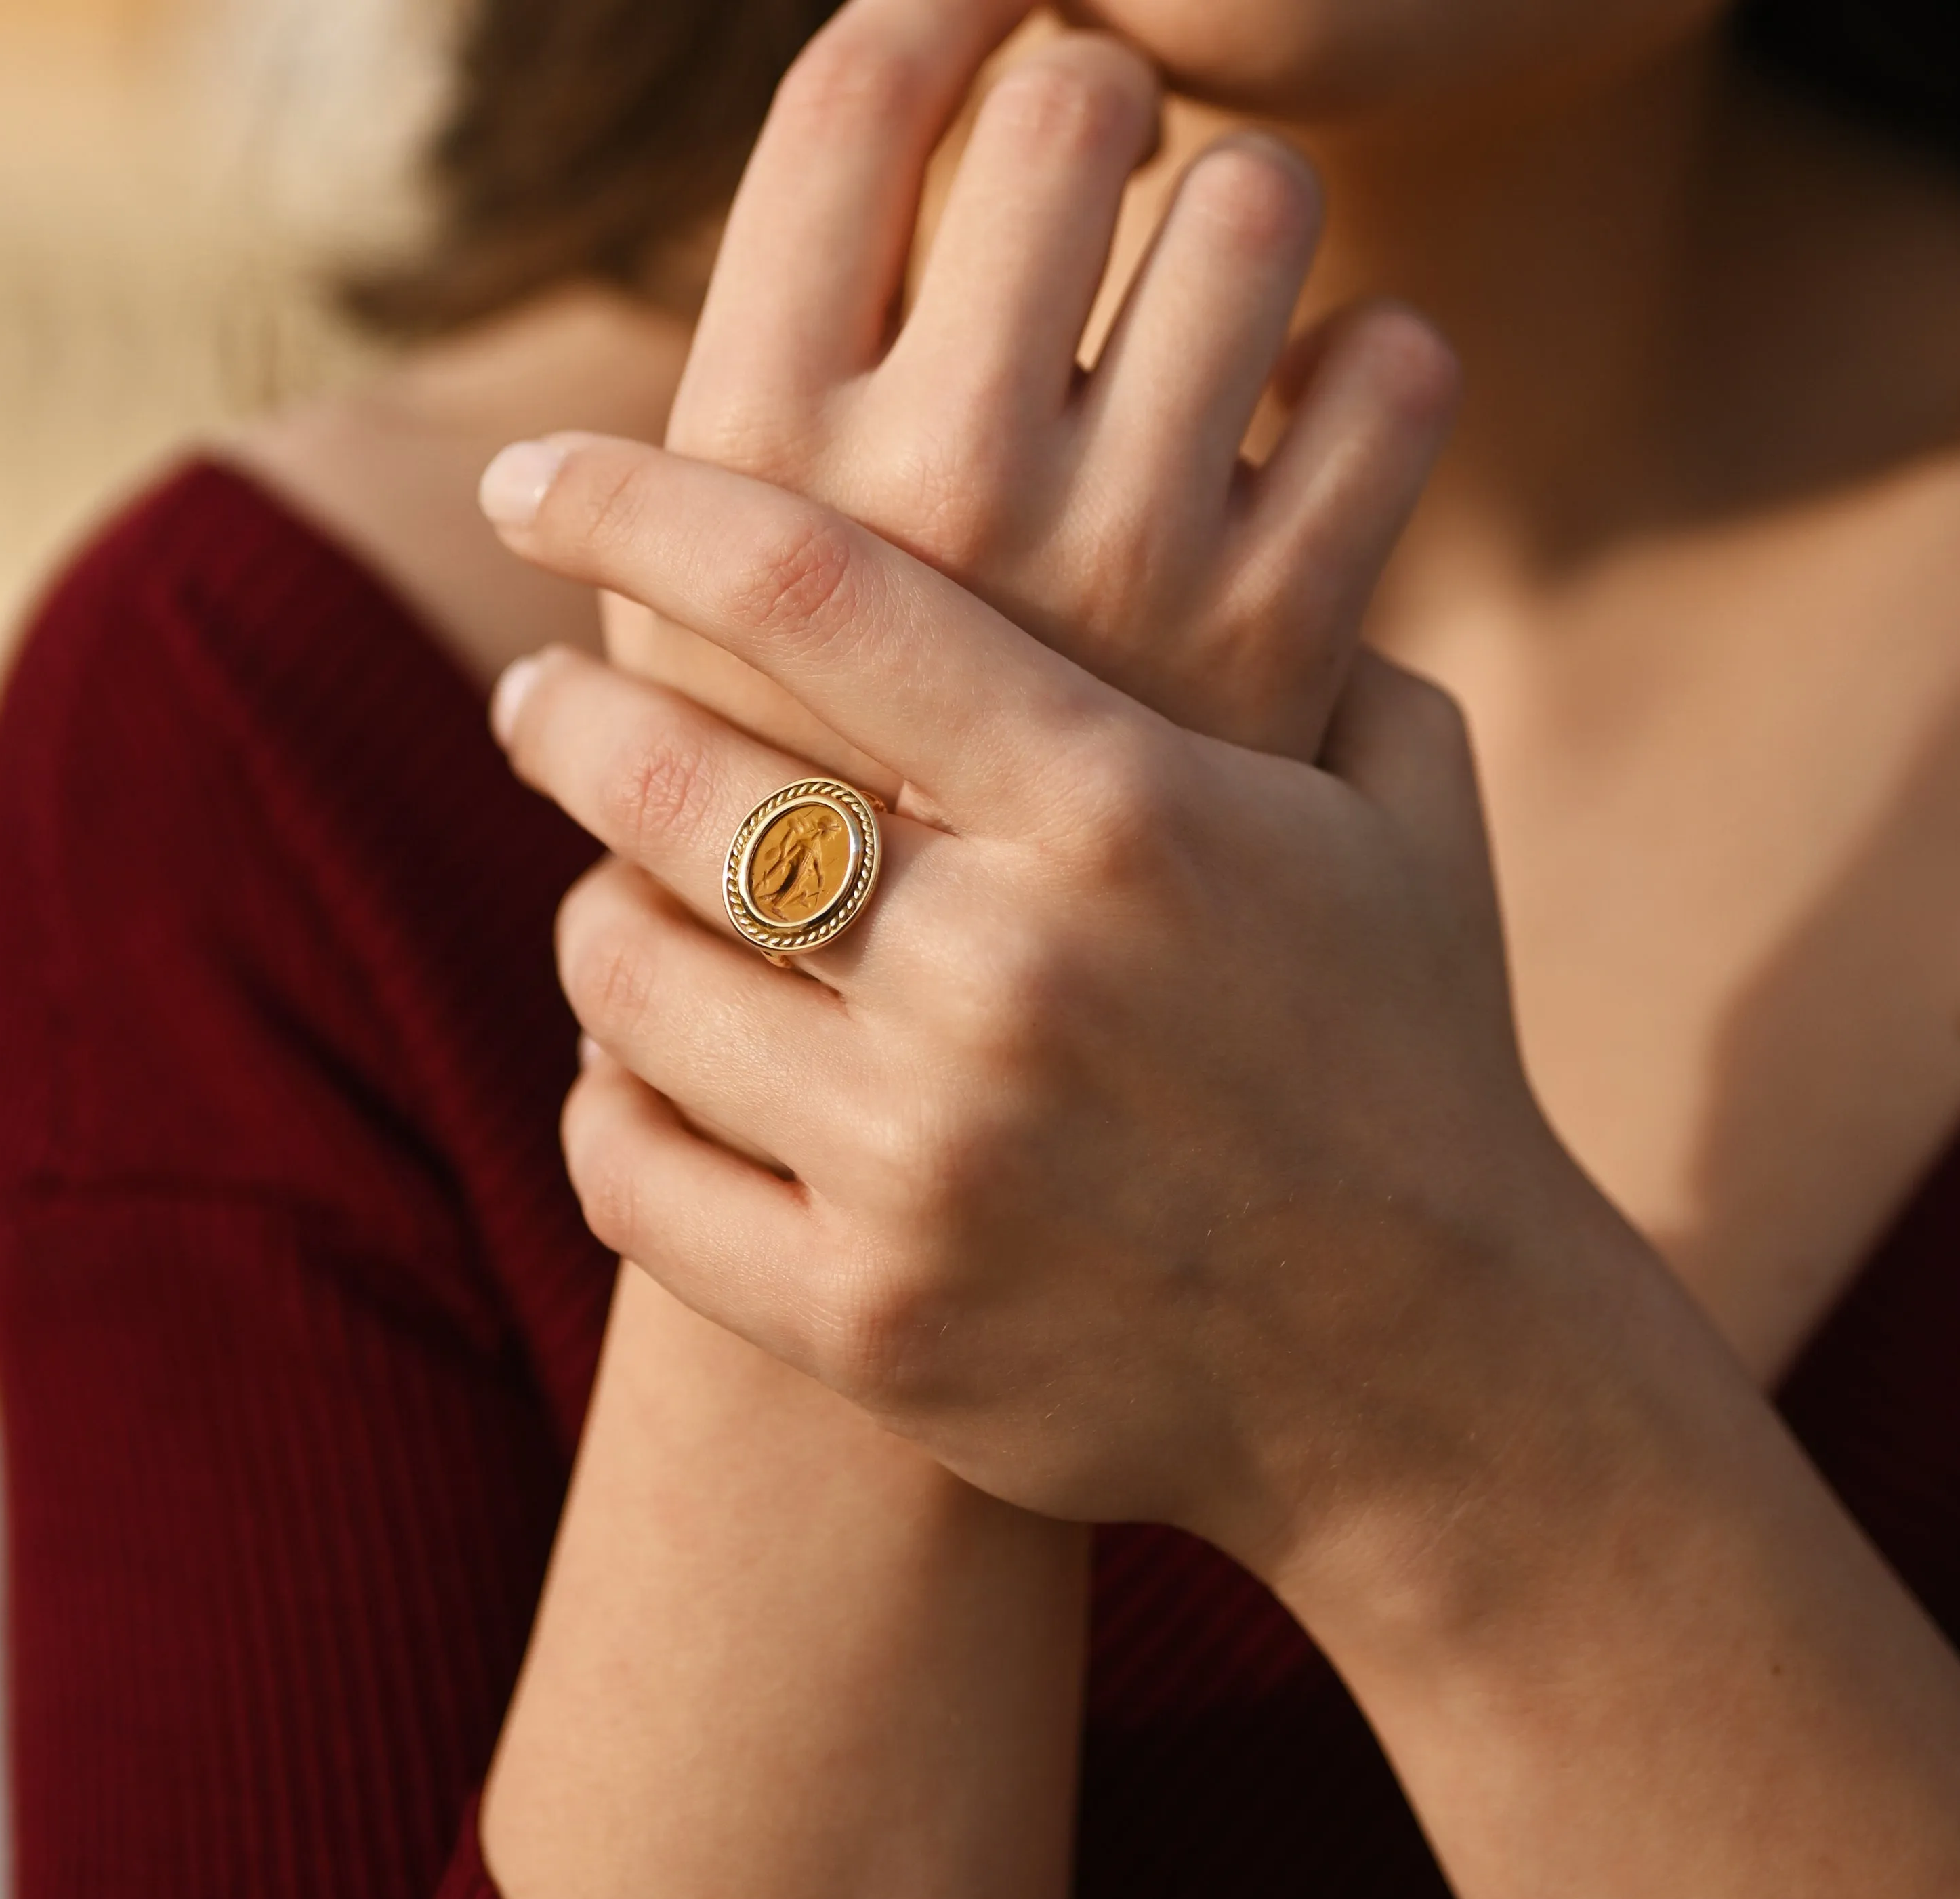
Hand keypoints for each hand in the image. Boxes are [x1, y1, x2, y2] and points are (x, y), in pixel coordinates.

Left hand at [484, 439, 1620, 1622]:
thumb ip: (1299, 631)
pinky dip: (606, 1098)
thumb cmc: (1410, 1053)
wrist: (1426, 1365)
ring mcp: (928, 1163)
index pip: (806, 591)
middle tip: (536, 698)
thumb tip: (1218, 472)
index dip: (631, 503)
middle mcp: (1007, 973)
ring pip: (624, 977)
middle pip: (673, 779)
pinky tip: (635, 1064)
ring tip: (614, 889)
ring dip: (592, 909)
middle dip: (563, 715)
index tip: (533, 475)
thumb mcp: (1399, 811)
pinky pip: (627, 1172)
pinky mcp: (868, 1321)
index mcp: (1127, 809)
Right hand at [612, 0, 1456, 775]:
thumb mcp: (693, 619)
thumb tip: (835, 156)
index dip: (943, 3)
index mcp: (758, 455)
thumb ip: (746, 410)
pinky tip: (1305, 432)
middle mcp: (942, 485)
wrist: (955, 1040)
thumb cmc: (811, 799)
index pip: (859, 98)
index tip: (984, 10)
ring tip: (1203, 306)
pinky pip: (1396, 372)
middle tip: (1089, 175)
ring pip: (1256, 201)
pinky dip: (1371, 374)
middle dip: (1091, 99)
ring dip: (1240, 219)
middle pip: (1068, 100)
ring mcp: (1126, 560)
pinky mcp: (1287, 636)